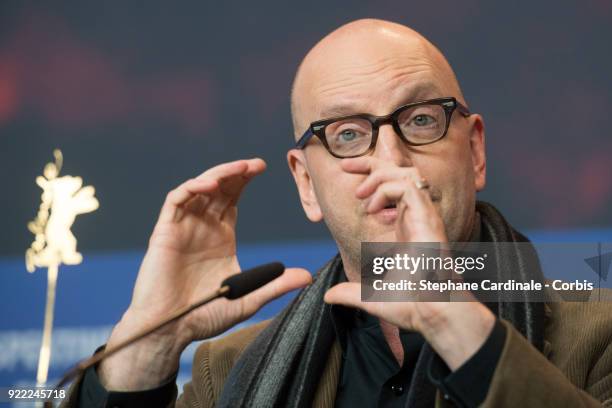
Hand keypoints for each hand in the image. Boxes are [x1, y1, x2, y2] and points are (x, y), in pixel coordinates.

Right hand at [100, 158, 311, 389]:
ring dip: (218, 175)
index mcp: (220, 237)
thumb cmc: (204, 315)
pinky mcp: (165, 231)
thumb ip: (275, 285)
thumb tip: (308, 277)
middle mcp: (202, 227)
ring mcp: (183, 227)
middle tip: (257, 164)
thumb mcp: (248, 298)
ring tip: (239, 168)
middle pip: (219, 188)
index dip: (245, 180)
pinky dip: (192, 188)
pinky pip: (176, 200)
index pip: (233, 199)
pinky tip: (210, 185)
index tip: (264, 167)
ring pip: (198, 188)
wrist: (170, 329)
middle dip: (236, 172)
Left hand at [325, 157, 493, 370]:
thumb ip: (349, 293)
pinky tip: (374, 207)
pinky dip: (388, 190)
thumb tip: (329, 296)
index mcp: (407, 227)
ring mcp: (424, 216)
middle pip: (400, 171)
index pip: (392, 188)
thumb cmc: (412, 304)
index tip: (350, 175)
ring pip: (407, 173)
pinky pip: (409, 187)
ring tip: (362, 193)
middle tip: (347, 166)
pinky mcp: (428, 218)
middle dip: (372, 163)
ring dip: (380, 175)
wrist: (432, 312)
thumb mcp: (369, 296)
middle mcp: (417, 217)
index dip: (371, 175)